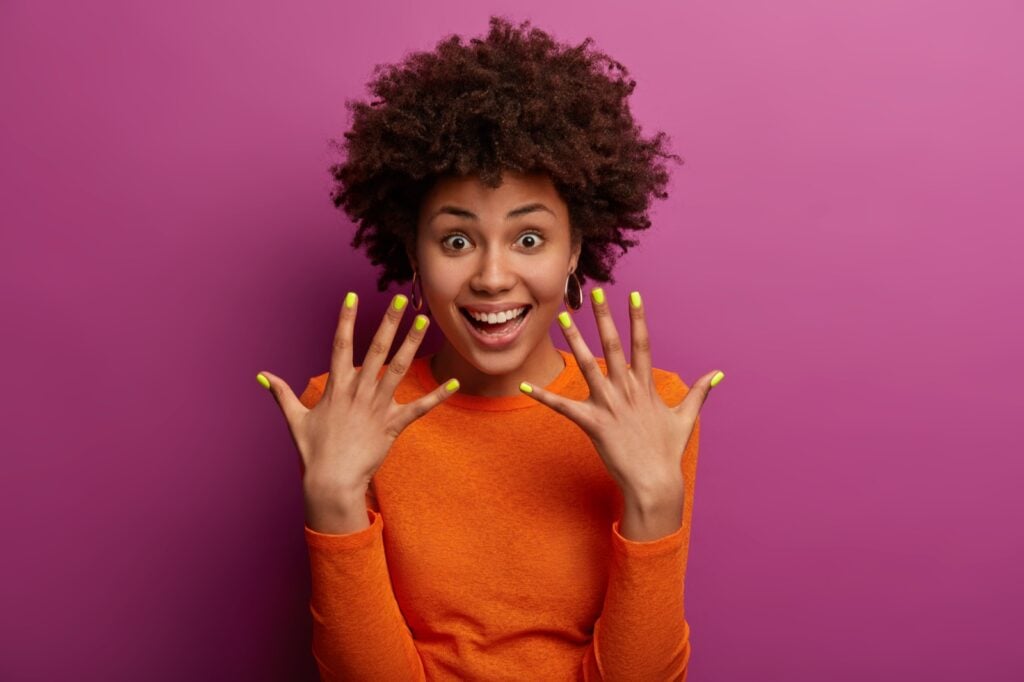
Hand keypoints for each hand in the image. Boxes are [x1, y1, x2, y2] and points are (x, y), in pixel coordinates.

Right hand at [257, 293, 459, 500]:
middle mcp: (358, 392)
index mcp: (336, 388)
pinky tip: (454, 383)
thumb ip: (281, 394)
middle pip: (375, 350)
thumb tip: (261, 376)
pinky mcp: (392, 425)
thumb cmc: (313, 452)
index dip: (345, 320)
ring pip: (398, 369)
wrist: (331, 482)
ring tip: (424, 323)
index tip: (351, 296)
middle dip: (389, 323)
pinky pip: (418, 408)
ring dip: (412, 344)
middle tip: (401, 300)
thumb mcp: (294, 420)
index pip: (340, 345)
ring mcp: (377, 408)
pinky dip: (437, 396)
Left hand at [520, 289, 722, 501]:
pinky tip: (524, 385)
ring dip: (573, 340)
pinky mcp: (593, 423)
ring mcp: (609, 405)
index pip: (642, 344)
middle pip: (613, 346)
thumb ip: (699, 392)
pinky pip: (563, 406)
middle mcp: (626, 390)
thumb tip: (719, 373)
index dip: (638, 318)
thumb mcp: (686, 418)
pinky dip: (542, 396)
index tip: (634, 296)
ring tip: (562, 318)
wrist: (654, 483)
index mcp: (646, 386)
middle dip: (603, 317)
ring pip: (587, 365)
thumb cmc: (667, 452)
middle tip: (595, 294)